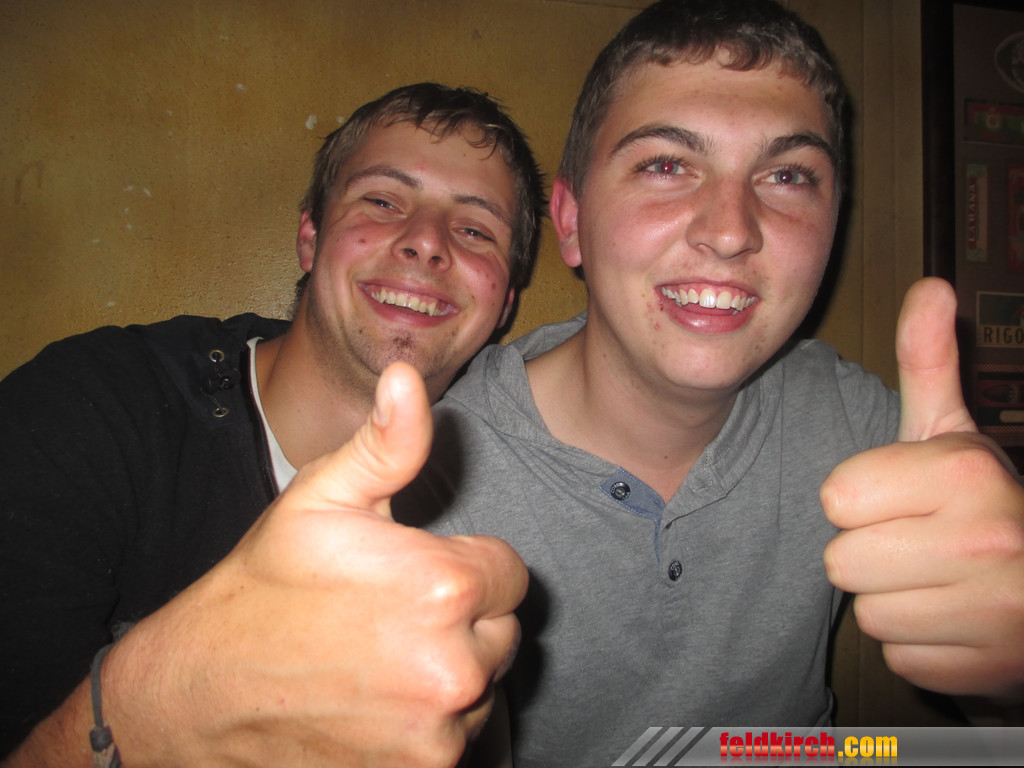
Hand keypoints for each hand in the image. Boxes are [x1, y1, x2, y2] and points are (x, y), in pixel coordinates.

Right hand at [102, 362, 527, 766]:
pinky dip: (429, 722)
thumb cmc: (264, 588)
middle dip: (462, 619)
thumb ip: (387, 443)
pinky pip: (457, 737)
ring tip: (379, 658)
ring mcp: (439, 731)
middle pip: (501, 630)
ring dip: (448, 672)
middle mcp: (454, 665)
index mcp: (443, 585)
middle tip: (393, 614)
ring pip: (482, 686)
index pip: (510, 572)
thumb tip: (411, 377)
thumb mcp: (321, 500)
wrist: (203, 692)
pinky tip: (376, 702)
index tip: (418, 572)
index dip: (465, 567)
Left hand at [823, 278, 1023, 699]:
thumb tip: (929, 286)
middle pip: (841, 562)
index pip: (836, 497)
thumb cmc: (977, 501)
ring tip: (934, 578)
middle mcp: (987, 543)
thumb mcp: (951, 430)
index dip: (857, 497)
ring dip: (891, 598)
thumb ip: (928, 361)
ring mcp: (995, 615)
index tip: (897, 495)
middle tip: (914, 540)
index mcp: (966, 474)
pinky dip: (919, 642)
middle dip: (868, 550)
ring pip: (867, 613)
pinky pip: (898, 656)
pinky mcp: (989, 670)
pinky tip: (951, 618)